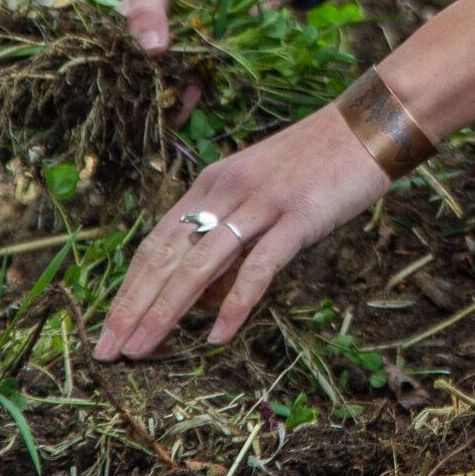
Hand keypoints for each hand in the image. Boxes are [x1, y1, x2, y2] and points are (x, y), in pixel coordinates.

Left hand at [94, 101, 386, 357]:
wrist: (368, 125)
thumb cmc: (316, 162)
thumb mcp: (258, 189)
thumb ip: (229, 233)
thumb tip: (202, 294)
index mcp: (212, 184)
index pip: (156, 244)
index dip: (128, 289)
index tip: (108, 328)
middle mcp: (226, 191)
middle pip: (167, 257)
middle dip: (132, 307)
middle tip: (106, 351)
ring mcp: (261, 203)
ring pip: (200, 265)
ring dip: (165, 312)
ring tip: (141, 349)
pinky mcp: (297, 217)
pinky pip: (258, 267)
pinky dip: (235, 304)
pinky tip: (218, 337)